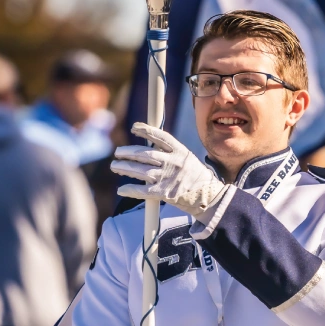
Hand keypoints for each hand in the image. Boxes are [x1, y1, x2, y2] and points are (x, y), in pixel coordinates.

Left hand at [111, 123, 227, 217]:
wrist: (209, 197)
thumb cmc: (197, 179)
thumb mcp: (188, 159)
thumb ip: (171, 154)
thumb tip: (150, 149)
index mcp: (180, 151)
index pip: (160, 136)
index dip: (145, 130)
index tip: (134, 128)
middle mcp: (173, 162)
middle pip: (145, 154)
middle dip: (128, 153)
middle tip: (117, 152)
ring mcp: (168, 178)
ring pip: (141, 171)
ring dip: (125, 168)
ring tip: (115, 166)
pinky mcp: (164, 193)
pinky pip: (143, 190)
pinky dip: (131, 189)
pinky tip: (122, 189)